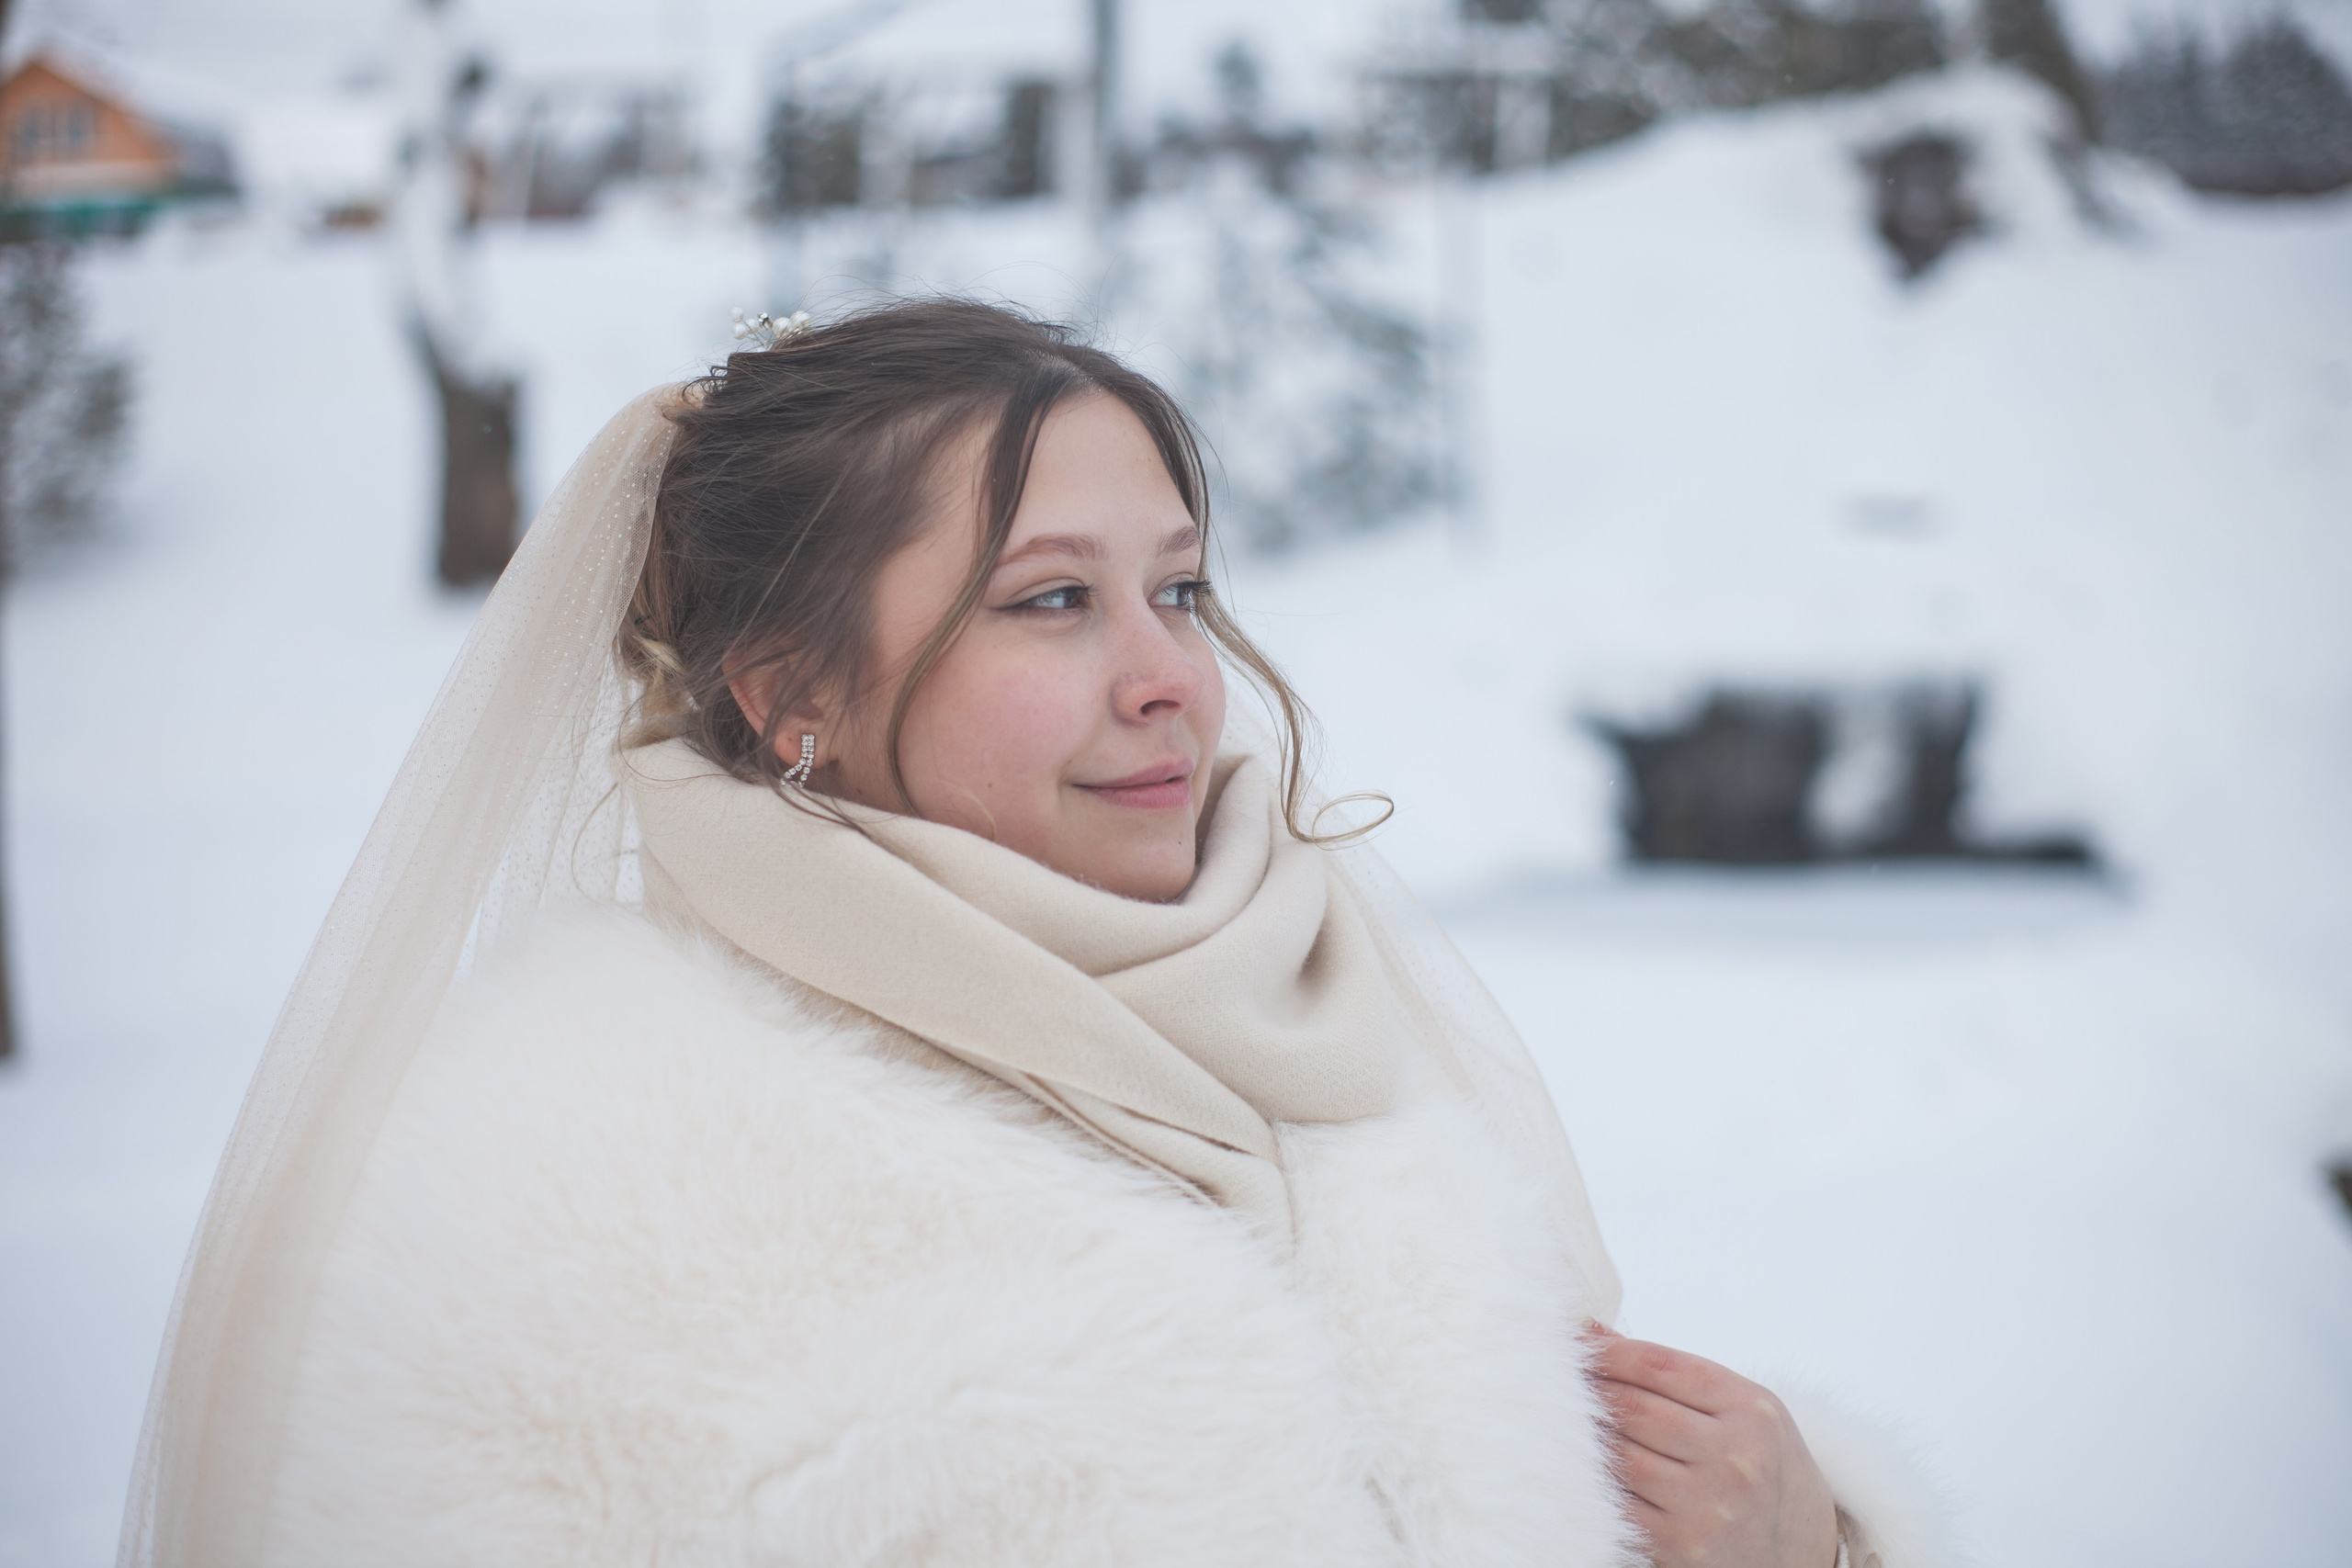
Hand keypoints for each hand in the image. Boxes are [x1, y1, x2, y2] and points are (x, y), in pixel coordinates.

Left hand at [1587, 1326, 1838, 1567]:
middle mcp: (1735, 1457)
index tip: (1576, 1344)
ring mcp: (1708, 1505)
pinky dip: (1596, 1480)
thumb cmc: (1763, 1466)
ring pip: (1619, 1454)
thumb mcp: (1743, 1410)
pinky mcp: (1681, 1545)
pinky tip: (1584, 1465)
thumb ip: (1675, 1373)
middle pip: (1633, 1407)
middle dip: (1589, 1389)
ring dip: (1584, 1435)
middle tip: (1556, 1377)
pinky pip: (1619, 1502)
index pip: (1658, 1365)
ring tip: (1563, 1418)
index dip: (1607, 1352)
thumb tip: (1595, 1333)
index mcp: (1751, 1410)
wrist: (1804, 1551)